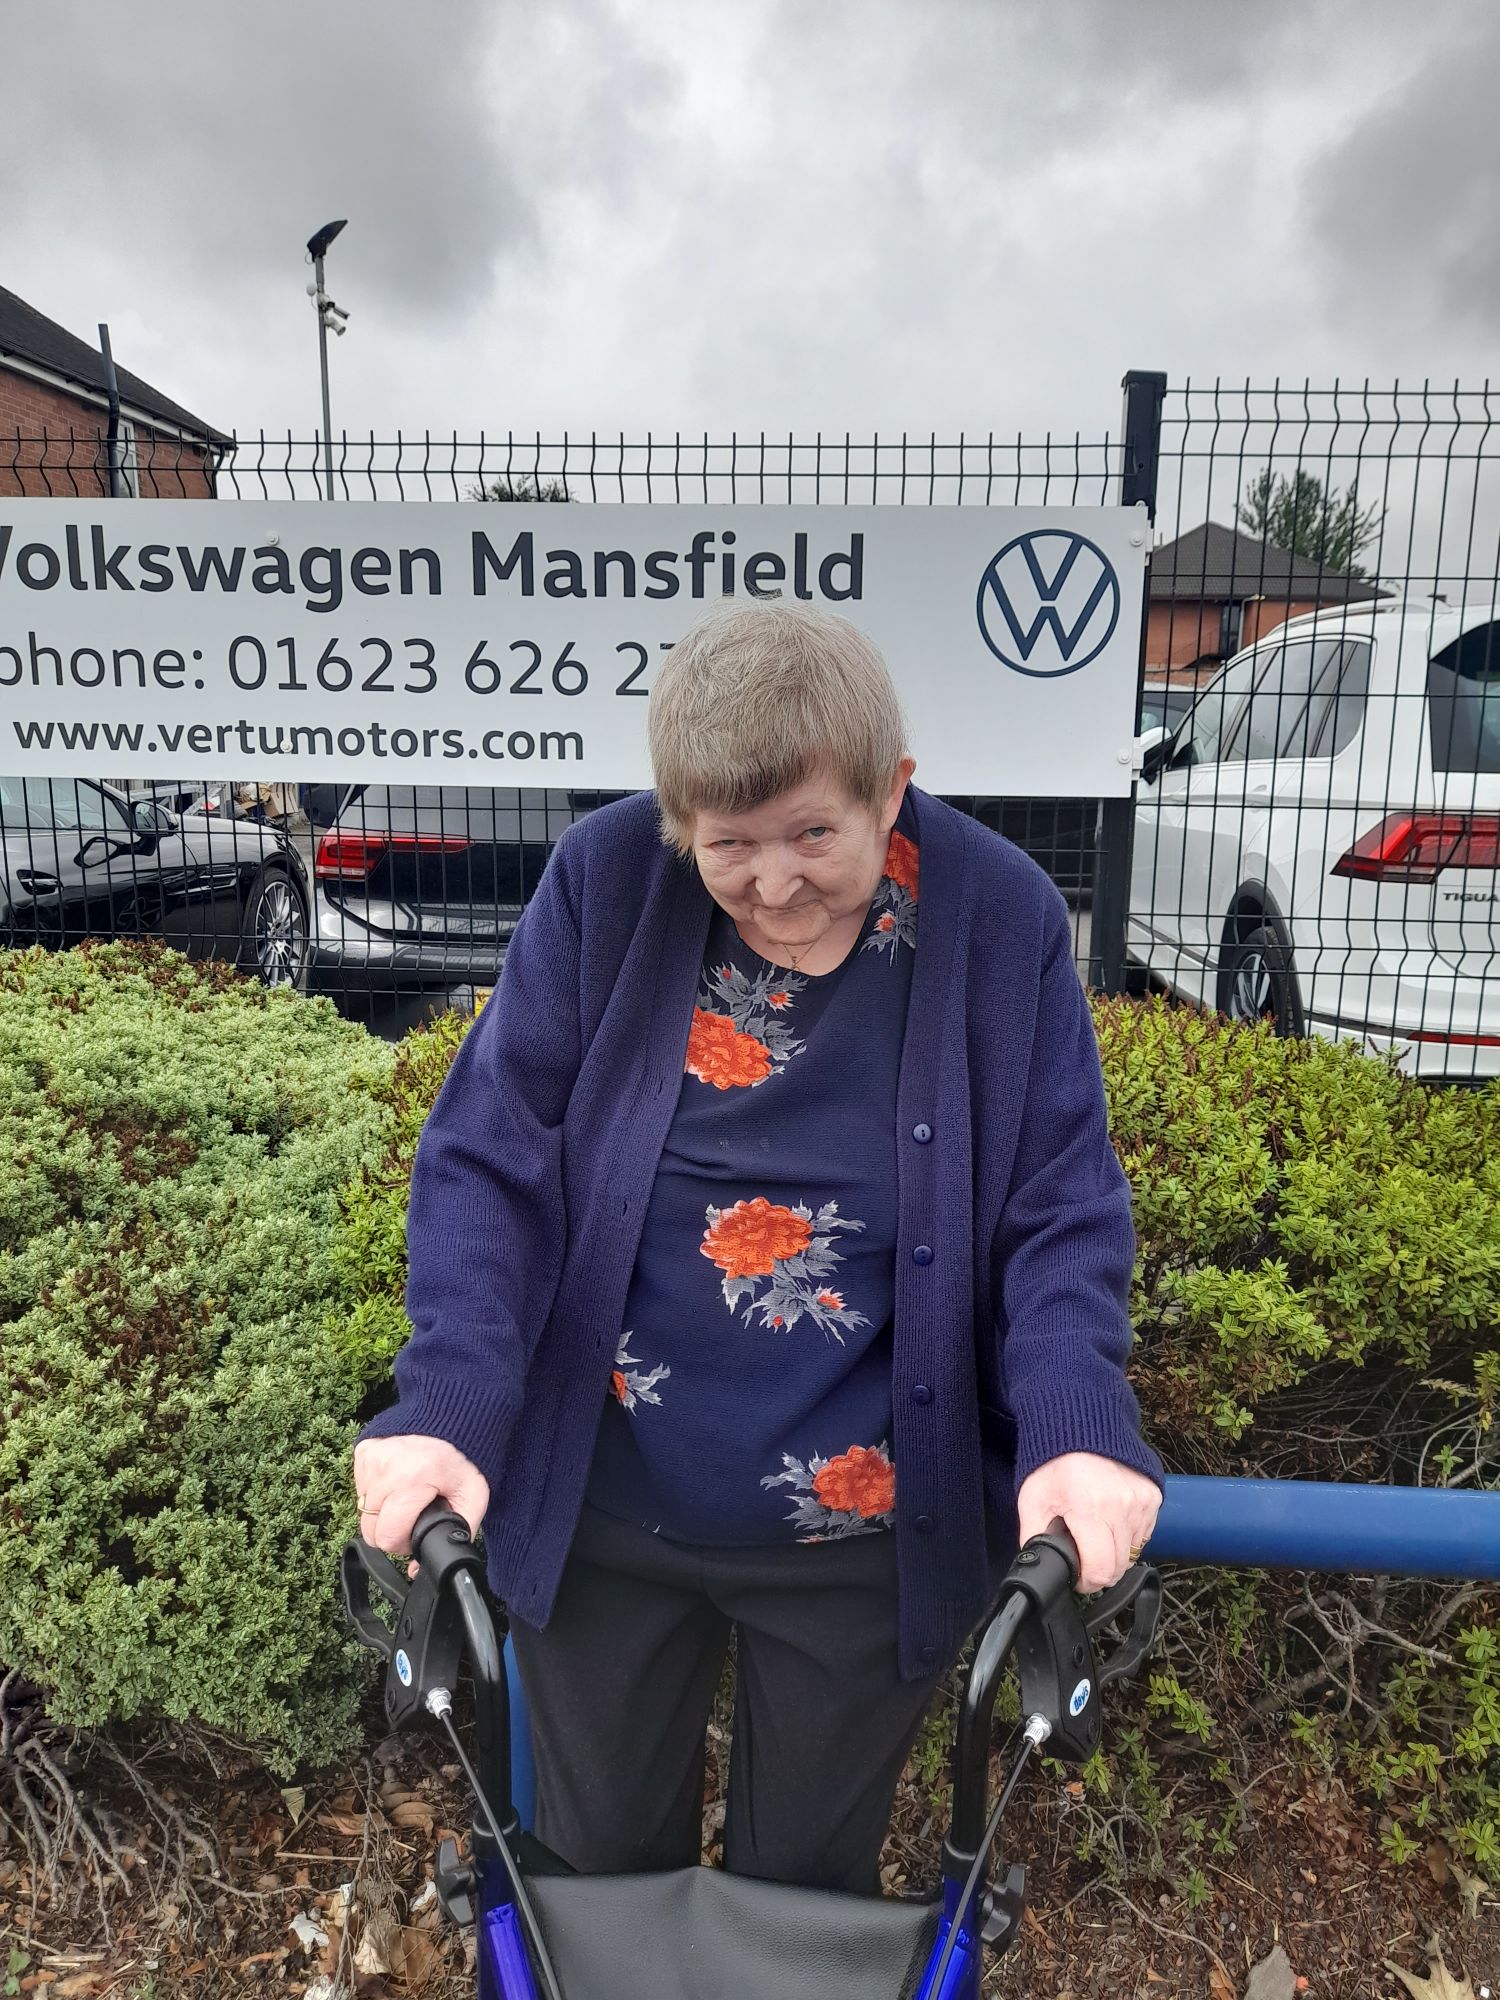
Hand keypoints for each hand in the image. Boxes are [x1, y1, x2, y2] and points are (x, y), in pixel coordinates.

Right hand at [352, 1434, 490, 1558]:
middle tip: (415, 1513)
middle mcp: (384, 1468)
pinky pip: (361, 1488)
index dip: (404, 1543)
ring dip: (384, 1510)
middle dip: (392, 1529)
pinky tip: (400, 1479)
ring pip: (363, 1510)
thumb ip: (455, 1536)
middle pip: (369, 1529)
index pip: (386, 1537)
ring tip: (410, 1492)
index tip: (420, 1528)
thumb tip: (417, 1571)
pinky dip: (378, 1491)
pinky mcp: (363, 1451)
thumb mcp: (474, 1498)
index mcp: (412, 1481)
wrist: (455, 1413)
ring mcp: (370, 1457)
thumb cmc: (465, 1457)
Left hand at [1015, 1451, 1159, 1594]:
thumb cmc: (1053, 1465)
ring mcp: (1141, 1501)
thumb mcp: (1032, 1503)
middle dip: (1099, 1569)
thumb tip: (1039, 1569)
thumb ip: (1035, 1541)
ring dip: (1115, 1552)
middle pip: (1119, 1567)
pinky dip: (1128, 1535)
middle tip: (1083, 1552)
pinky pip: (1144, 1535)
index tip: (1077, 1574)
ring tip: (1095, 1529)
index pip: (1101, 1570)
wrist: (1078, 1429)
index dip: (1086, 1581)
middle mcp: (1122, 1506)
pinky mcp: (1153, 1496)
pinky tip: (1110, 1518)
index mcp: (1089, 1508)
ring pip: (1133, 1553)